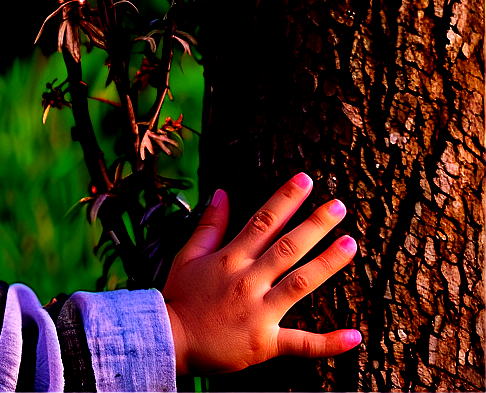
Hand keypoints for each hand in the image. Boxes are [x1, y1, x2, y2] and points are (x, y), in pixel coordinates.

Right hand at [162, 173, 361, 375]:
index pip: (263, 221)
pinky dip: (329, 342)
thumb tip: (222, 192)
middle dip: (315, 224)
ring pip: (300, 283)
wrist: (169, 340)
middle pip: (287, 246)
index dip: (286, 199)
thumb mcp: (188, 254)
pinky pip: (301, 344)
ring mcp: (259, 311)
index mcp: (230, 258)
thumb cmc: (180, 296)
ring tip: (351, 243)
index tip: (305, 180)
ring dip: (327, 263)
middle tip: (339, 205)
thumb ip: (209, 225)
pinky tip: (354, 335)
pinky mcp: (266, 343)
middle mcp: (248, 280)